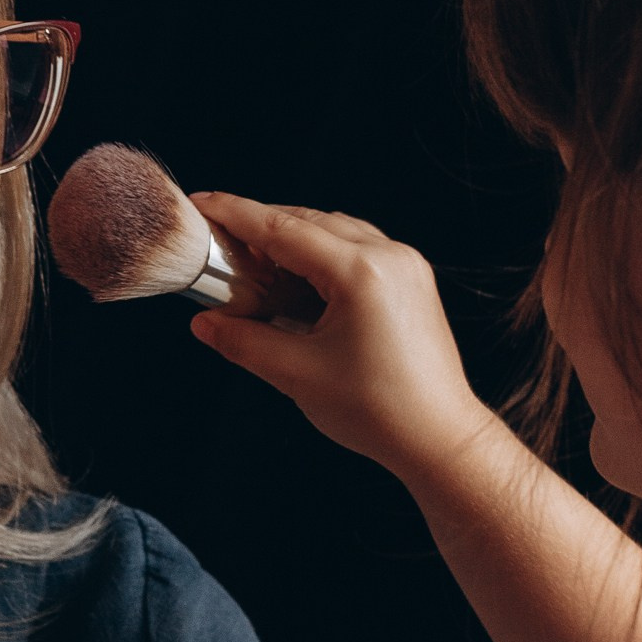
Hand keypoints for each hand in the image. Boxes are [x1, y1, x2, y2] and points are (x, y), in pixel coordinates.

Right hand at [186, 200, 492, 494]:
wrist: (439, 438)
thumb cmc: (382, 412)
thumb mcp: (297, 375)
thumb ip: (243, 341)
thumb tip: (206, 322)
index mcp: (361, 274)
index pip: (281, 229)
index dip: (234, 214)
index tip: (203, 203)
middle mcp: (389, 257)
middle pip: (307, 221)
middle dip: (259, 227)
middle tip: (220, 243)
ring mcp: (406, 265)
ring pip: (333, 230)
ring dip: (291, 239)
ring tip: (255, 265)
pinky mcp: (412, 280)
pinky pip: (357, 247)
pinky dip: (321, 253)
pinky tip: (297, 279)